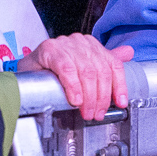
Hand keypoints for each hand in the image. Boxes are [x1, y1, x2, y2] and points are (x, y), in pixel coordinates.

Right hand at [17, 34, 132, 120]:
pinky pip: (66, 68)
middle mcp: (81, 41)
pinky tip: (74, 99)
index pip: (113, 64)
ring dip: (89, 96)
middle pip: (100, 70)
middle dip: (101, 96)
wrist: (27, 72)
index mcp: (92, 45)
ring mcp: (65, 44)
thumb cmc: (55, 71)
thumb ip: (105, 62)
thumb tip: (129, 53)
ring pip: (86, 71)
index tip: (120, 103)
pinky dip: (73, 86)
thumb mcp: (83, 68)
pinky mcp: (49, 50)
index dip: (119, 85)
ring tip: (86, 111)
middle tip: (97, 113)